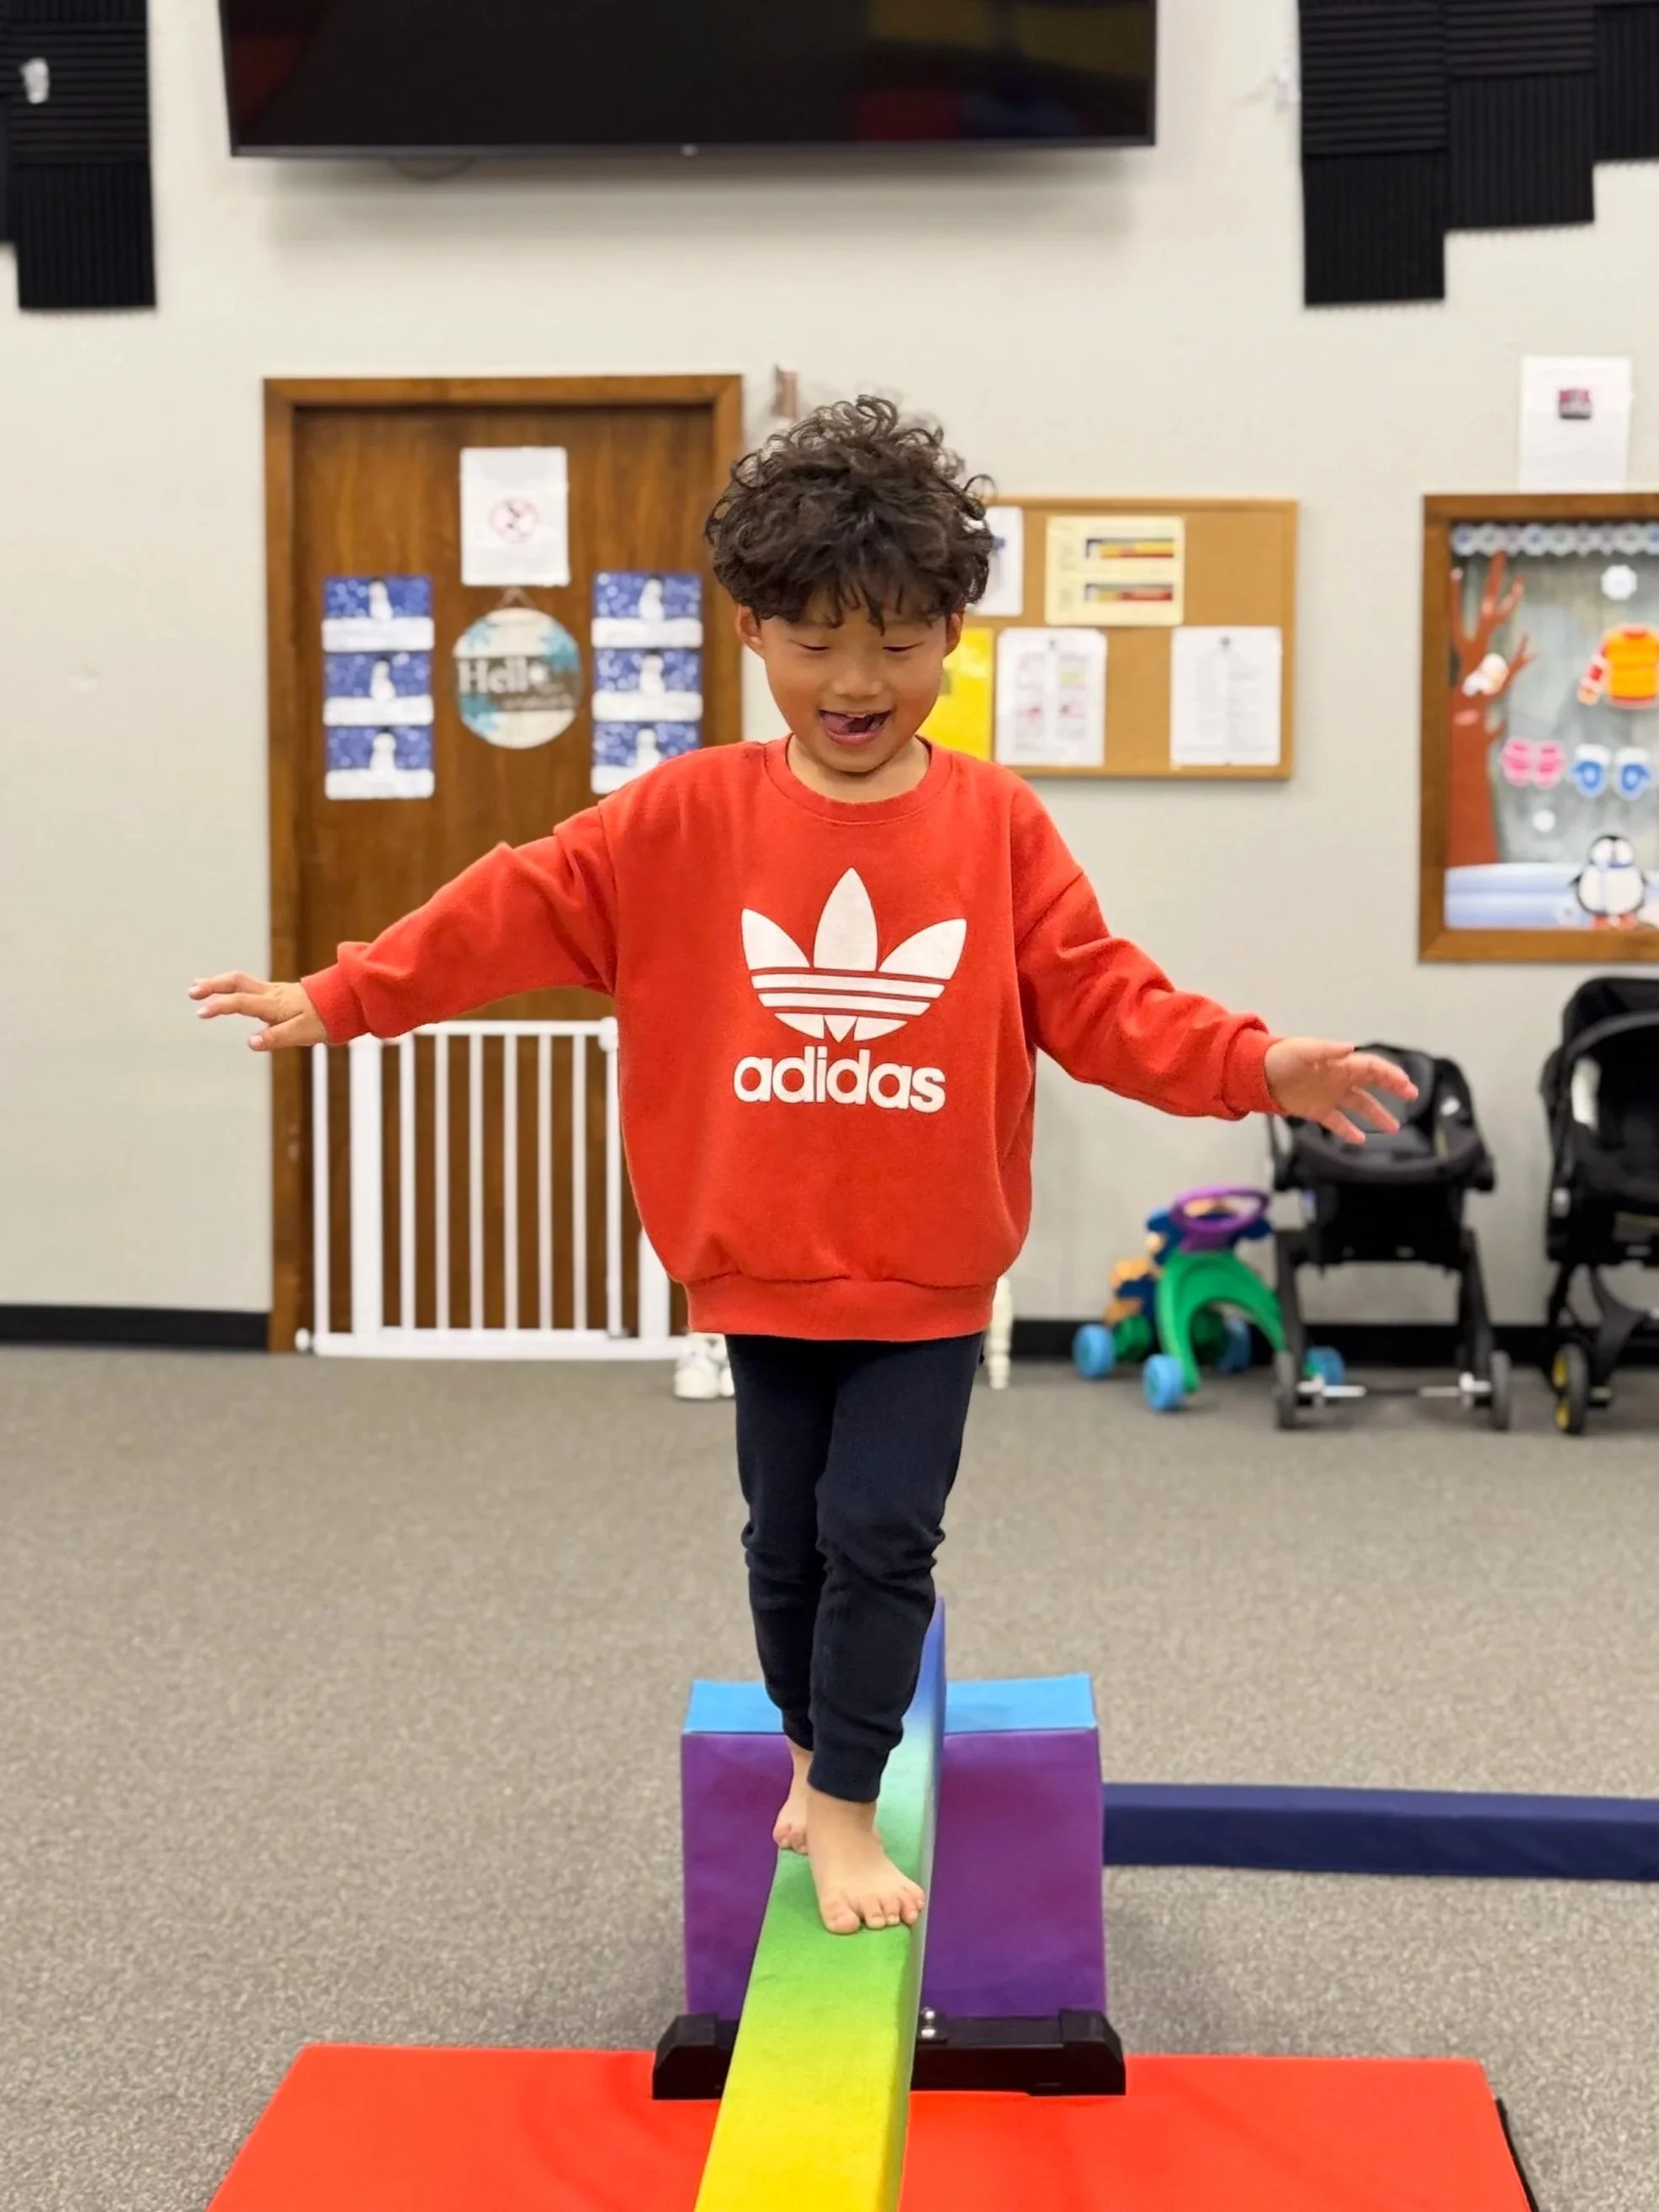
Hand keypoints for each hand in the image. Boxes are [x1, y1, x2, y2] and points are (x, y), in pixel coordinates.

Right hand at [189, 972, 325, 1051]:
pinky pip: (248, 985)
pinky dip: (231, 986)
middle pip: (236, 982)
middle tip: (192, 991)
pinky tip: (225, 991)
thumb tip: (251, 1042)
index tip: (200, 1012)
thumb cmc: (322, 1019)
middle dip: (212, 986)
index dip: (219, 1006)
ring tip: (198, 986)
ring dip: (218, 983)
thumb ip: (276, 1037)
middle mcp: (269, 994)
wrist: (342, 1004)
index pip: (240, 1002)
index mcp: (273, 1004)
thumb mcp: (301, 1033)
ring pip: (240, 981)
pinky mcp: (276, 993)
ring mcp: (272, 991)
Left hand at [1264, 1039, 1416, 1143]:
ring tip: (1395, 1128)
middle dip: (1393, 1089)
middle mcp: (1339, 1079)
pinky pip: (1337, 1122)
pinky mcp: (1316, 1110)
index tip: (1407, 1085)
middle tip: (1412, 1096)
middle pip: (1372, 1084)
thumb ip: (1328, 1050)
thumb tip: (1350, 1048)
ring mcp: (1329, 1095)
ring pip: (1359, 1106)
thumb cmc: (1280, 1057)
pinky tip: (1360, 1140)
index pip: (1372, 1068)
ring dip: (1377, 1115)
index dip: (1390, 1074)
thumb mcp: (1304, 1050)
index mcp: (1340, 1064)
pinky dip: (1348, 1131)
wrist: (1257, 1073)